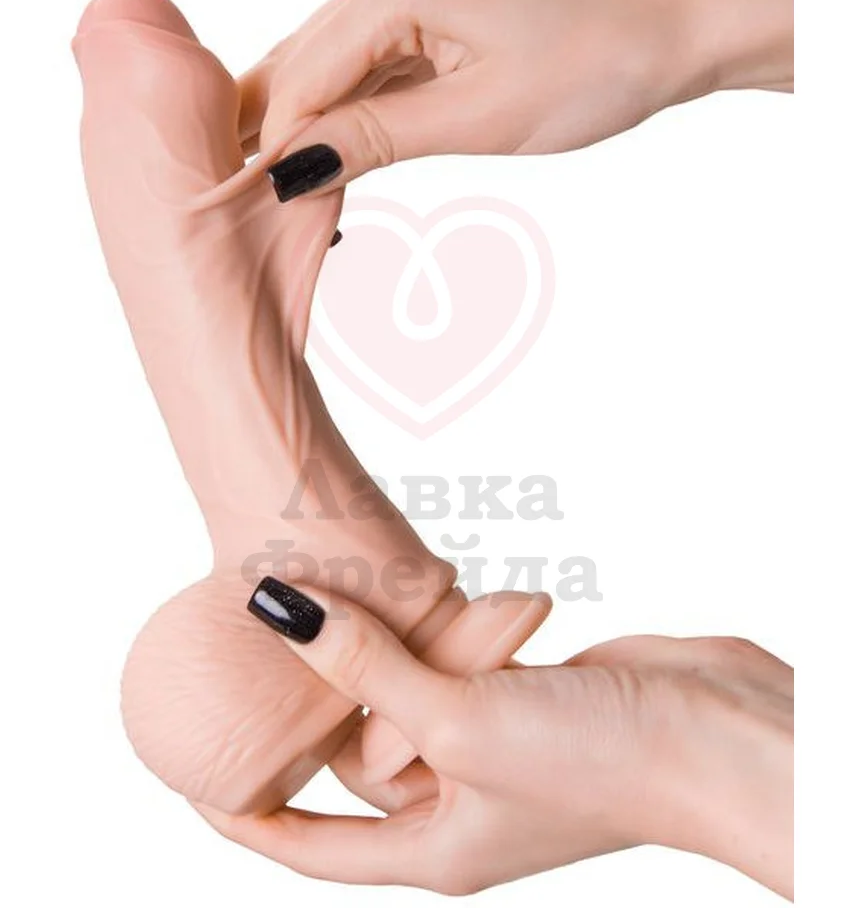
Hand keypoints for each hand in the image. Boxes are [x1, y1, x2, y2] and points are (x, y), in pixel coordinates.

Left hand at [196, 579, 793, 896]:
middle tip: (252, 657)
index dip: (245, 813)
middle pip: (355, 763)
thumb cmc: (594, 763)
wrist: (712, 735)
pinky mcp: (522, 702)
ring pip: (406, 702)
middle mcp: (454, 802)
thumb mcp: (460, 720)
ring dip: (371, 659)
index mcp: (430, 845)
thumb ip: (367, 667)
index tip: (194, 771)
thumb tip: (277, 613)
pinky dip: (429, 637)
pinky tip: (405, 595)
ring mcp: (491, 750)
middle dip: (308, 714)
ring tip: (316, 608)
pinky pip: (453, 670)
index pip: (308, 843)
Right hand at [238, 0, 792, 196]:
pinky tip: (335, 140)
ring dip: (309, 115)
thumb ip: (377, 137)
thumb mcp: (478, 117)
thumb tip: (294, 165)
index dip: (269, 139)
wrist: (678, 24)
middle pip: (306, 55)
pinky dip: (353, 100)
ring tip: (274, 177)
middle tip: (234, 190)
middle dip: (273, 124)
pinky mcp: (444, 0)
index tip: (240, 198)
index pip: (305, 71)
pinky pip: (377, 53)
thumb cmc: (598, 63)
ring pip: (337, 55)